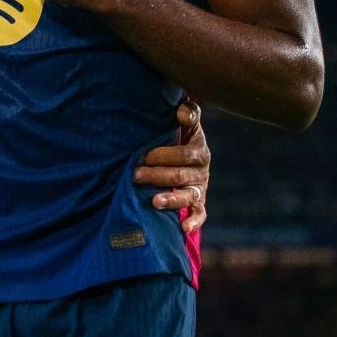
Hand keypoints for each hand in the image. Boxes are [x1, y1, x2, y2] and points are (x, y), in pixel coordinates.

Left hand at [135, 99, 209, 233]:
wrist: (187, 159)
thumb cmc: (179, 139)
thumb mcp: (185, 126)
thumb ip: (188, 116)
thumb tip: (182, 109)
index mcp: (198, 150)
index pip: (183, 154)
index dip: (164, 155)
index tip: (144, 156)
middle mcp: (201, 171)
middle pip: (180, 175)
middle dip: (157, 175)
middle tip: (135, 175)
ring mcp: (199, 188)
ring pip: (188, 195)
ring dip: (171, 199)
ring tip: (154, 202)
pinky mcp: (199, 203)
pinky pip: (200, 214)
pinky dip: (194, 222)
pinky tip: (183, 228)